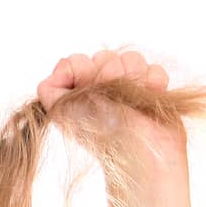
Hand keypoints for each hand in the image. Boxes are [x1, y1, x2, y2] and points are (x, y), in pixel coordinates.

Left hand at [37, 49, 185, 161]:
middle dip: (109, 72)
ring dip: (132, 77)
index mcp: (78, 93)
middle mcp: (101, 89)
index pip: (77, 60)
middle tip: (112, 96)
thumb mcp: (63, 112)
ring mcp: (127, 89)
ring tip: (131, 101)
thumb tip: (62, 67)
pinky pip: (154, 70)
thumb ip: (51, 89)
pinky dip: (153, 83)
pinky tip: (147, 101)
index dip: (82, 69)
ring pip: (131, 59)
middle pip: (104, 56)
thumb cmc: (100, 134)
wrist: (138, 149)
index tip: (86, 86)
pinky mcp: (152, 92)